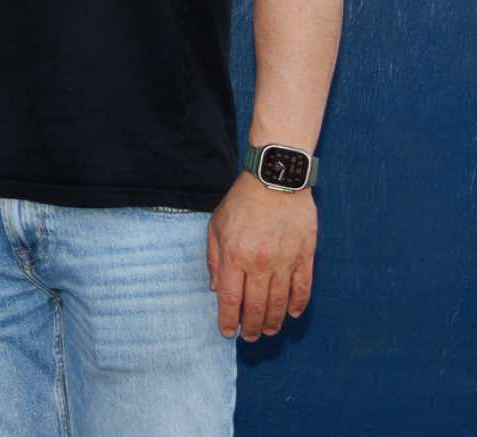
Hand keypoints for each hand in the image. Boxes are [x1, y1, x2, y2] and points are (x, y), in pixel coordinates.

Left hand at [207, 172, 317, 340]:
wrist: (275, 180)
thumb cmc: (241, 202)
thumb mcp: (216, 226)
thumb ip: (215, 259)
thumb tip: (216, 289)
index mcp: (234, 256)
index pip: (231, 299)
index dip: (229, 320)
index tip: (228, 332)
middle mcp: (259, 264)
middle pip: (256, 306)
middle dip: (252, 326)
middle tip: (251, 337)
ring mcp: (284, 262)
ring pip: (280, 302)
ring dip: (275, 321)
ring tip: (270, 331)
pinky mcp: (304, 256)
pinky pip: (302, 287)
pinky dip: (299, 304)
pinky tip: (294, 314)